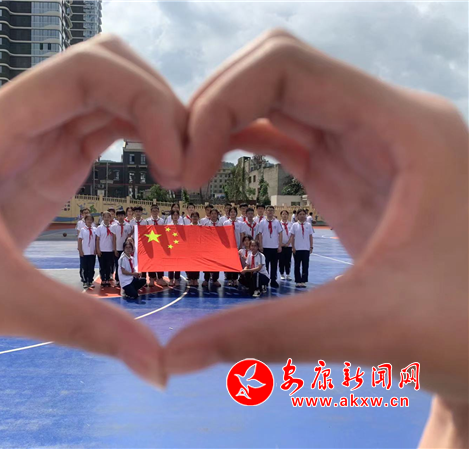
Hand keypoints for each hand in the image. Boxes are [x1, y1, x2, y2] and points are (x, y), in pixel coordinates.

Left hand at [0, 35, 187, 420]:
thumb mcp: (6, 307)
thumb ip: (82, 327)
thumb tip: (158, 369)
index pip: (78, 74)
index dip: (141, 100)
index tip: (176, 159)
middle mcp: (10, 118)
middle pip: (101, 68)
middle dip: (157, 102)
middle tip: (189, 162)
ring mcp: (32, 133)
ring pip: (109, 90)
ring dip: (156, 117)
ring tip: (184, 169)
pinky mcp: (49, 154)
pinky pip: (106, 121)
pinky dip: (145, 133)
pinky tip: (165, 168)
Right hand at [169, 29, 467, 412]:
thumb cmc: (467, 332)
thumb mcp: (367, 329)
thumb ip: (264, 337)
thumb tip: (174, 358)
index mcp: (404, 128)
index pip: (287, 66)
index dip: (222, 103)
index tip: (189, 170)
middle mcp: (385, 119)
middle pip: (276, 71)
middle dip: (213, 107)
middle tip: (177, 167)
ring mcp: (368, 142)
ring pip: (278, 97)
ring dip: (223, 121)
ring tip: (186, 169)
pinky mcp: (352, 170)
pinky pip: (287, 132)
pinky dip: (242, 140)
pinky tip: (213, 167)